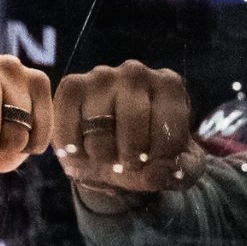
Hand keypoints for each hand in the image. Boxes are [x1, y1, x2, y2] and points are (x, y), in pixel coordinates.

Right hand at [47, 61, 201, 203]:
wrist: (112, 156)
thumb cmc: (147, 155)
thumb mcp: (172, 169)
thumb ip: (178, 172)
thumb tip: (164, 170)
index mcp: (169, 86)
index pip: (170, 126)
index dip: (162, 156)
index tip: (156, 162)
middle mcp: (136, 73)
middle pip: (133, 122)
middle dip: (131, 157)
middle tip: (128, 164)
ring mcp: (102, 76)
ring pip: (99, 127)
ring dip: (102, 155)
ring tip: (106, 157)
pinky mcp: (73, 87)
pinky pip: (68, 123)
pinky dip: (73, 148)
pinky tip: (82, 153)